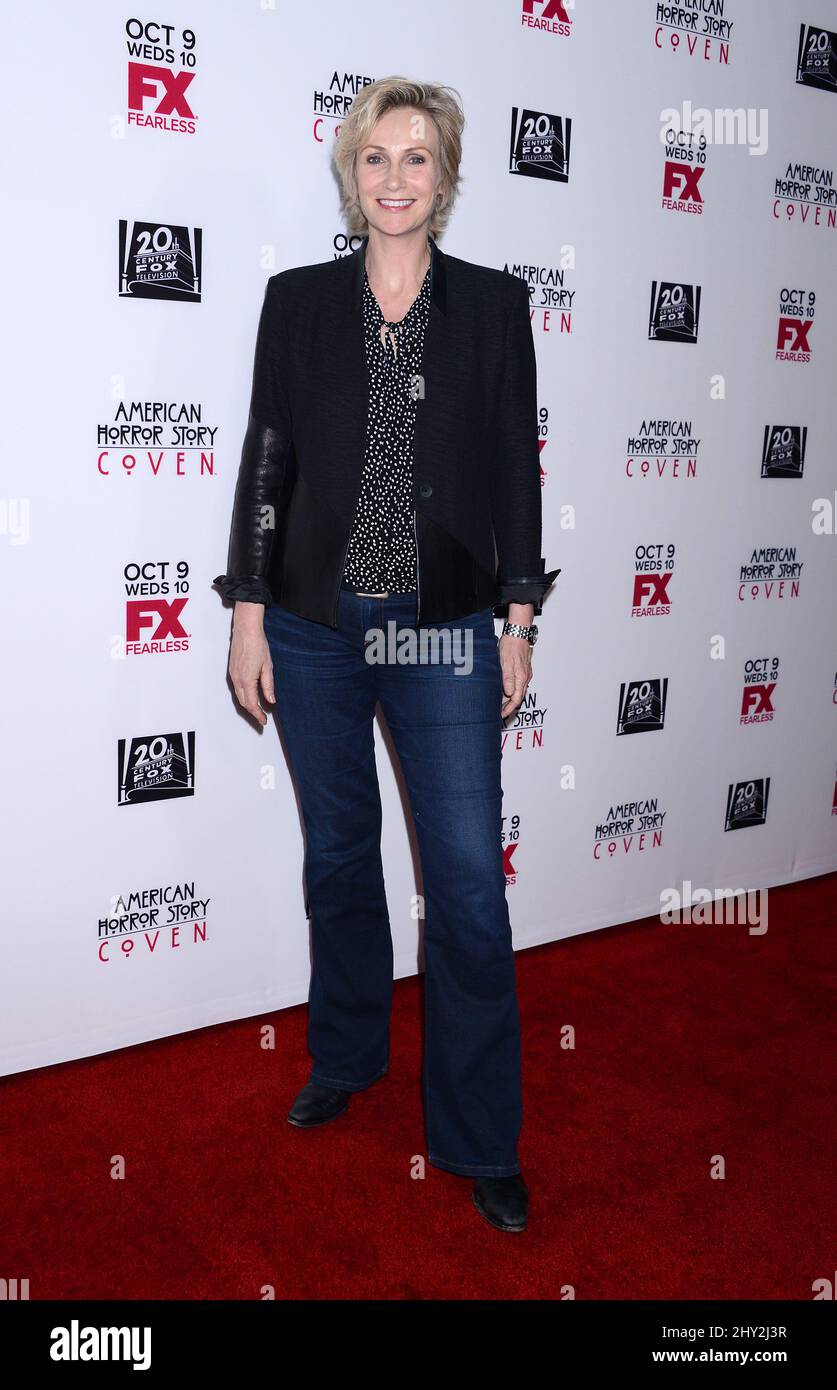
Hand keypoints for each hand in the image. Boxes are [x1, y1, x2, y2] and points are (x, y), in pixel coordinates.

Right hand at [228, 603, 274, 725]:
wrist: (245, 630)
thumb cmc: (258, 645)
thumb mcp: (268, 667)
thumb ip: (268, 686)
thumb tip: (271, 701)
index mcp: (246, 680)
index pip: (251, 704)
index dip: (258, 714)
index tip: (264, 721)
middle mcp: (237, 680)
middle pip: (243, 703)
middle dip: (253, 713)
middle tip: (262, 719)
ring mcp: (232, 675)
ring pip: (239, 697)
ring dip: (248, 705)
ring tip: (258, 711)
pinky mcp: (232, 671)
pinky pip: (237, 689)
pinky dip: (244, 696)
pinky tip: (251, 697)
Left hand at [498, 633, 532, 718]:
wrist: (518, 633)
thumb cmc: (511, 645)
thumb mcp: (506, 662)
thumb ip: (507, 679)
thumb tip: (508, 693)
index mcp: (521, 678)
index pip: (516, 699)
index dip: (508, 709)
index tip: (501, 715)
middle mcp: (525, 677)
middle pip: (518, 697)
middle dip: (508, 706)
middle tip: (498, 712)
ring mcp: (525, 673)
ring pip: (518, 691)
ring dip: (509, 698)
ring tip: (499, 703)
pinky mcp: (523, 669)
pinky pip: (518, 684)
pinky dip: (511, 690)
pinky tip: (504, 690)